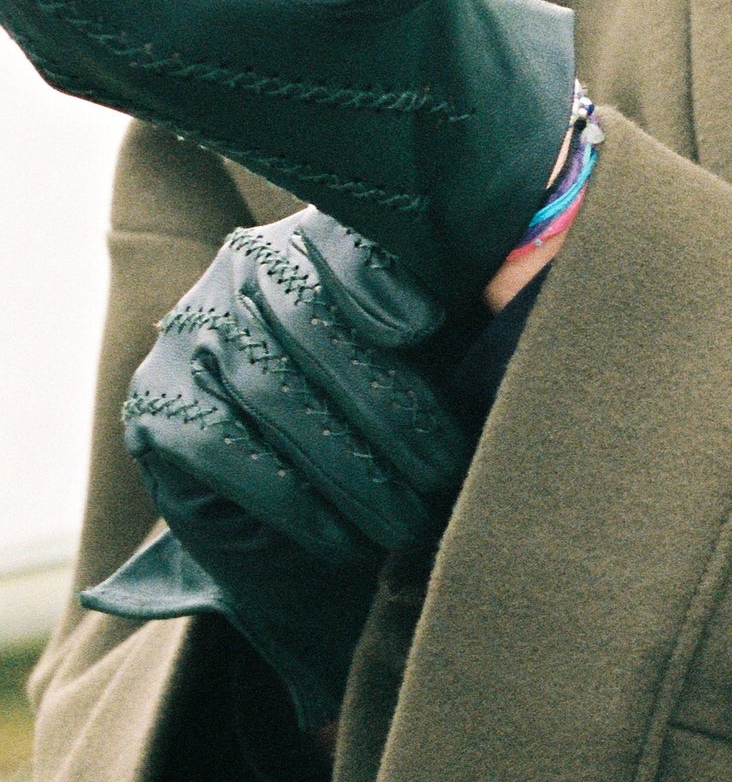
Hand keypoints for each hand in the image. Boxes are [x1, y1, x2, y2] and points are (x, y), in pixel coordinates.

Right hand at [82, 209, 468, 727]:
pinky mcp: (157, 405)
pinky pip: (222, 448)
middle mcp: (244, 269)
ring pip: (275, 393)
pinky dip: (289, 499)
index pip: (347, 244)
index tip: (425, 325)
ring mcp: (192, 333)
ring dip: (351, 470)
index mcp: (322, 240)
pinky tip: (340, 540)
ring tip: (407, 524)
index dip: (380, 281)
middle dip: (393, 413)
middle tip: (447, 479)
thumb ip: (474, 316)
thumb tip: (523, 289)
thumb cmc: (393, 427)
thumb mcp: (442, 363)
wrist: (311, 524)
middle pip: (316, 327)